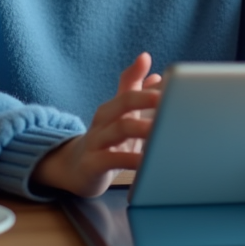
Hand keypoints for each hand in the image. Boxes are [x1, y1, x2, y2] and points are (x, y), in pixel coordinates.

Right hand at [31, 52, 161, 197]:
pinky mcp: (92, 164)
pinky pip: (112, 160)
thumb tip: (159, 76)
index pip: (129, 86)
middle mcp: (103, 119)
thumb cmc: (107, 142)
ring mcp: (96, 140)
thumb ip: (137, 97)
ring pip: (119, 129)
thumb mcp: (122, 119)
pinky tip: (147, 162)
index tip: (168, 76)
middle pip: (123, 102)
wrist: (76, 170)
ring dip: (141, 128)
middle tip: (166, 99)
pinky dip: (131, 161)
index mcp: (112, 107)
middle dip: (145, 98)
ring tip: (160, 130)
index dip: (146, 79)